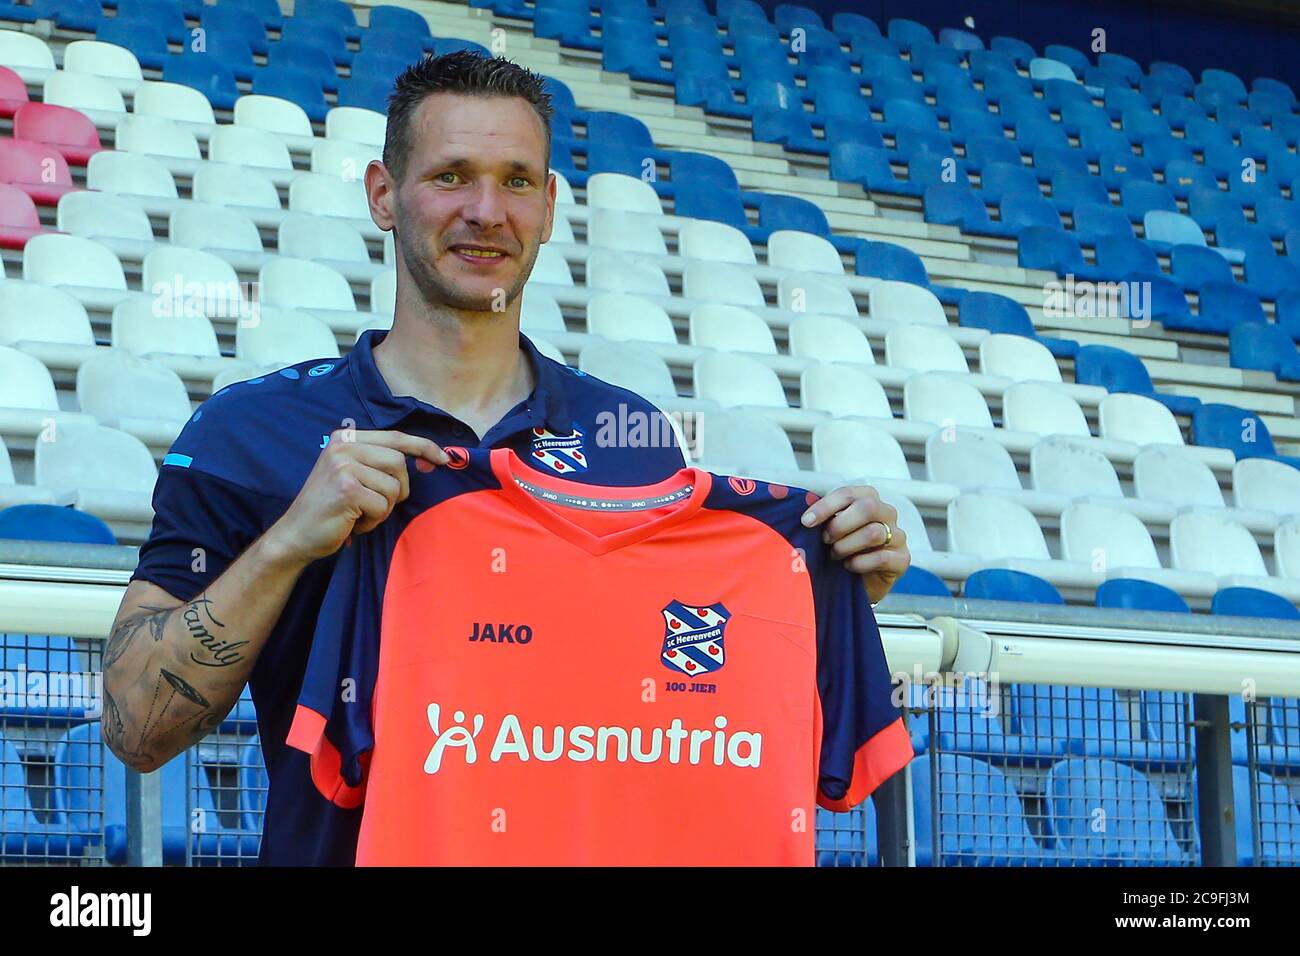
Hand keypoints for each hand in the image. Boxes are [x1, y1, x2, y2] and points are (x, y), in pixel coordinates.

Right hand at [265, 429, 448, 564]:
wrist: (296, 534)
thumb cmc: (330, 508)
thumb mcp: (351, 474)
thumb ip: (379, 461)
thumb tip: (427, 459)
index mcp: (345, 438)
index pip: (396, 437)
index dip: (423, 447)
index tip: (444, 459)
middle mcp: (343, 447)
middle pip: (398, 462)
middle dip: (397, 489)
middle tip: (376, 504)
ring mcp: (344, 466)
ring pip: (393, 486)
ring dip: (383, 508)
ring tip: (359, 513)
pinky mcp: (347, 489)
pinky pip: (383, 506)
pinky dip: (373, 521)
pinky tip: (353, 523)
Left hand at [801, 484, 909, 603]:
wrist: (858, 582)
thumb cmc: (843, 550)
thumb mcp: (831, 531)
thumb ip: (822, 519)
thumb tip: (803, 517)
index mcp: (868, 499)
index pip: (848, 493)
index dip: (826, 506)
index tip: (806, 521)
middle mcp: (887, 513)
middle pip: (867, 507)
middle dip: (840, 525)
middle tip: (825, 540)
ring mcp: (898, 536)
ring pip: (874, 532)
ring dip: (847, 546)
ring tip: (836, 555)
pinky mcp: (902, 559)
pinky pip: (881, 557)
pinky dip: (859, 563)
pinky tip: (849, 566)